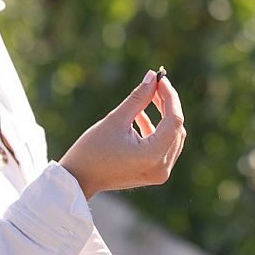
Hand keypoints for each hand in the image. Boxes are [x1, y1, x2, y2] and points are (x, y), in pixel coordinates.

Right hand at [60, 70, 186, 197]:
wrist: (78, 179)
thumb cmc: (92, 150)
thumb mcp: (116, 119)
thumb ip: (139, 97)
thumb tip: (154, 75)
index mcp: (153, 156)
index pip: (174, 120)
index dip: (170, 97)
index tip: (161, 79)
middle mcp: (162, 167)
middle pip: (175, 129)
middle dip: (168, 104)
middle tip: (156, 83)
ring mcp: (160, 173)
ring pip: (172, 137)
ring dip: (163, 116)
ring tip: (150, 95)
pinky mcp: (154, 173)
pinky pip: (163, 146)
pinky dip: (156, 130)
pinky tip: (140, 115)